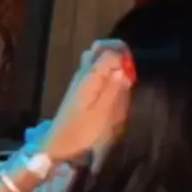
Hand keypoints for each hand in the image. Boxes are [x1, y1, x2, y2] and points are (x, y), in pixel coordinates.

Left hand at [42, 40, 132, 163]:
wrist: (59, 143)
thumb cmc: (82, 131)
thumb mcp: (102, 113)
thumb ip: (113, 89)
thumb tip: (123, 69)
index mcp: (89, 77)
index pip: (108, 52)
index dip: (123, 57)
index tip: (132, 73)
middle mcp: (82, 72)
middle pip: (99, 48)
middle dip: (117, 52)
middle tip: (129, 68)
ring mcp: (79, 79)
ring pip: (95, 56)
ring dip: (111, 59)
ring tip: (123, 75)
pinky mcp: (78, 87)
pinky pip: (93, 68)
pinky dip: (105, 69)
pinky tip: (112, 84)